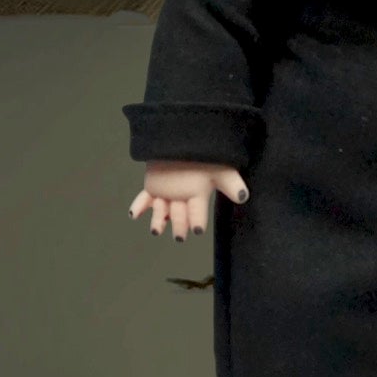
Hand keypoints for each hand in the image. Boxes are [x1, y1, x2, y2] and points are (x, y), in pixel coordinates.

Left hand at [129, 161, 248, 241]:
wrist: (183, 138)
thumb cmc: (205, 155)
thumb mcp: (220, 169)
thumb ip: (230, 184)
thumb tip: (243, 196)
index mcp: (198, 195)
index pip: (198, 211)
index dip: (197, 221)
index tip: (197, 231)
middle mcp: (182, 197)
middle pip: (180, 215)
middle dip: (179, 226)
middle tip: (179, 238)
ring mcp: (166, 192)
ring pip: (162, 211)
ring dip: (158, 221)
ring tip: (156, 231)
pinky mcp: (153, 186)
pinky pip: (144, 199)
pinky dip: (138, 207)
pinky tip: (132, 215)